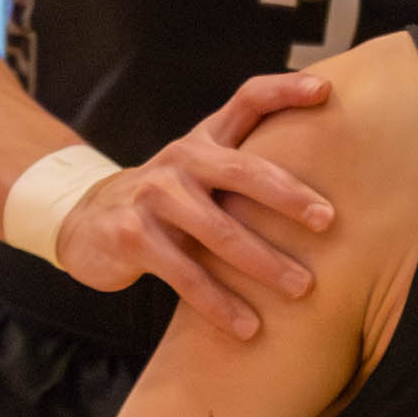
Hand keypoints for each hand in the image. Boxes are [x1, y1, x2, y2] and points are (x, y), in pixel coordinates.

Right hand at [53, 72, 336, 340]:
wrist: (88, 221)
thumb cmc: (167, 198)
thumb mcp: (199, 170)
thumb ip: (248, 159)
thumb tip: (329, 167)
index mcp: (205, 139)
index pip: (248, 100)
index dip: (285, 89)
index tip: (327, 90)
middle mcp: (181, 159)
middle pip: (243, 170)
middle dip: (289, 196)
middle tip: (329, 221)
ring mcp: (153, 196)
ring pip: (219, 232)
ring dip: (264, 263)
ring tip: (302, 288)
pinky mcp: (133, 237)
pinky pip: (185, 274)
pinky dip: (219, 304)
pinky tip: (248, 327)